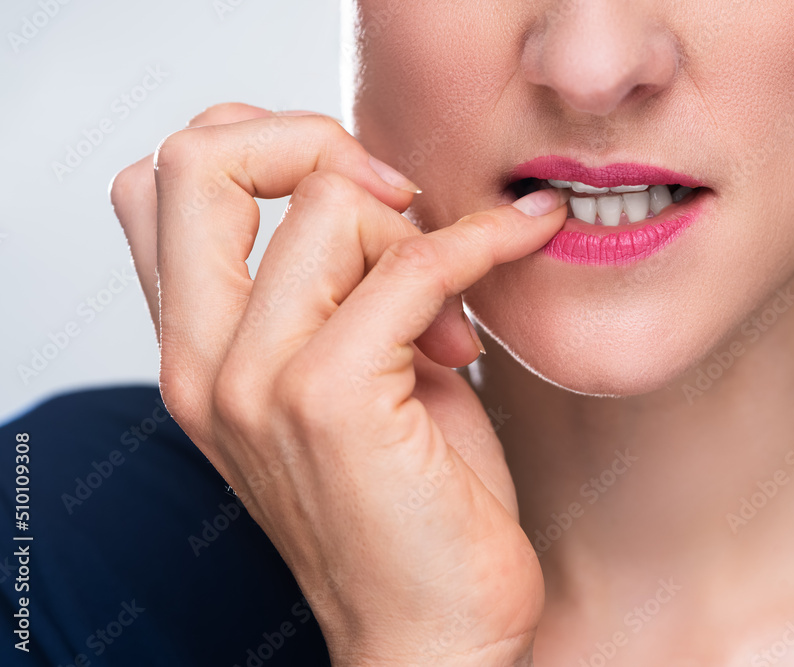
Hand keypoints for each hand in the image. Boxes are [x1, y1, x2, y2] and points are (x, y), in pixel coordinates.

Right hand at [109, 103, 567, 664]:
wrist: (429, 631)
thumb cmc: (403, 509)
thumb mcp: (348, 375)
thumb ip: (336, 286)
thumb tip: (378, 195)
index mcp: (196, 353)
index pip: (161, 182)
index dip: (255, 146)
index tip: (350, 189)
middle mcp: (203, 364)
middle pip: (201, 159)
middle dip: (313, 141)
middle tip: (396, 200)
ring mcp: (257, 383)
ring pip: (331, 205)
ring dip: (415, 231)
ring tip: (452, 316)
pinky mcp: (333, 403)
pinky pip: (413, 266)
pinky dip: (481, 241)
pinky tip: (523, 243)